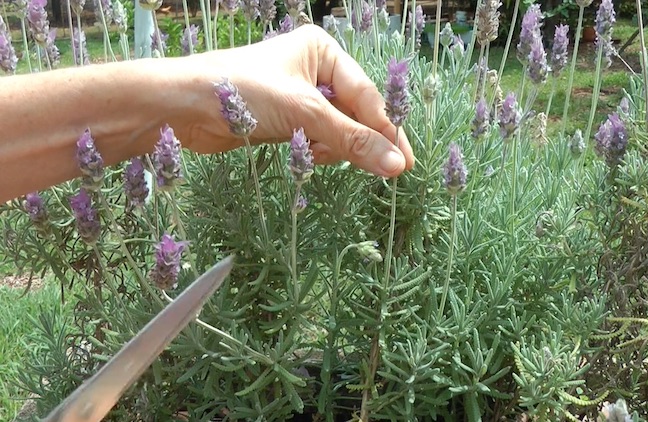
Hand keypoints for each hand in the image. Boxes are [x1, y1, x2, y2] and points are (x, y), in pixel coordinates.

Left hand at [179, 25, 414, 177]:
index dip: (386, 129)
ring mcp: (298, 97)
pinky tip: (308, 156)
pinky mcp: (284, 121)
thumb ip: (352, 139)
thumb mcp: (304, 112)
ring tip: (321, 155)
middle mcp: (313, 71)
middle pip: (354, 112)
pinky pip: (316, 140)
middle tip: (389, 171)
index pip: (366, 94)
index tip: (405, 160)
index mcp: (322, 51)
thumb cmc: (242, 92)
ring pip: (336, 129)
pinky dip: (317, 151)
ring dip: (335, 147)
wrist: (183, 108)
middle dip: (361, 139)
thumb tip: (395, 164)